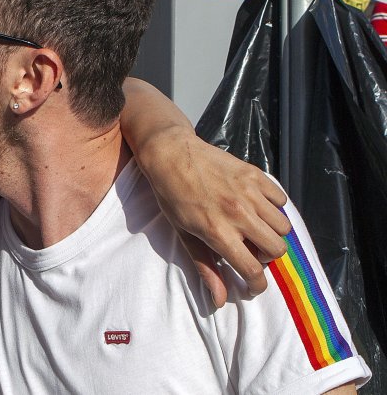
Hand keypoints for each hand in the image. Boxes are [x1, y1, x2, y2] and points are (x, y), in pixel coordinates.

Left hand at [137, 128, 289, 307]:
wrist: (171, 154)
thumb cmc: (172, 197)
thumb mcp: (183, 234)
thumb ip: (205, 266)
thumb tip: (219, 300)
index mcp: (217, 232)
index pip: (251, 269)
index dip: (257, 285)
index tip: (254, 286)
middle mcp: (238, 214)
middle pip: (276, 249)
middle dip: (266, 258)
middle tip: (250, 252)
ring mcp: (249, 193)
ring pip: (283, 226)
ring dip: (272, 234)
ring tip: (254, 229)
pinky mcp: (255, 175)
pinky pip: (281, 200)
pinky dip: (273, 208)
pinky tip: (256, 207)